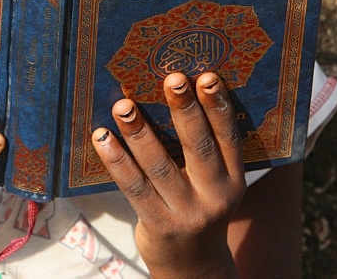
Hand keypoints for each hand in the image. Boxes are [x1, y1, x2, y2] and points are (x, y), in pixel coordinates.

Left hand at [91, 72, 245, 277]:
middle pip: (199, 147)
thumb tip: (173, 94)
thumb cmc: (198, 207)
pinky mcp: (159, 225)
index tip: (207, 77)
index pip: (228, 138)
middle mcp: (215, 196)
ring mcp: (187, 213)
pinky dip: (116, 160)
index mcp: (234, 179)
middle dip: (185, 110)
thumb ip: (203, 149)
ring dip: (140, 132)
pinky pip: (134, 187)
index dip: (218, 107)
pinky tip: (102, 137)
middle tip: (172, 78)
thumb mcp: (215, 184)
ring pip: (160, 166)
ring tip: (123, 105)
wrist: (192, 266)